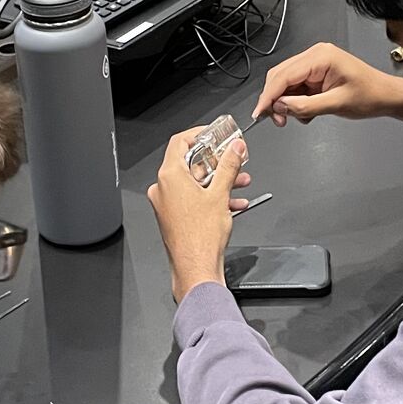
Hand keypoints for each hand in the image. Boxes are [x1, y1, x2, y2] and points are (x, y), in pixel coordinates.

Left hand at [149, 130, 250, 300]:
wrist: (196, 269)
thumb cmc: (200, 238)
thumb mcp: (221, 194)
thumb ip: (229, 165)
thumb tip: (235, 148)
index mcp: (169, 177)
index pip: (180, 142)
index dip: (200, 134)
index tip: (215, 134)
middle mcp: (163, 188)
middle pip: (189, 162)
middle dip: (216, 161)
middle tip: (233, 158)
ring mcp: (166, 203)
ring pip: (193, 182)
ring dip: (218, 180)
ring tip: (239, 181)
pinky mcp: (172, 216)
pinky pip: (192, 198)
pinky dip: (211, 196)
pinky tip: (234, 201)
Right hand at [253, 42, 402, 131]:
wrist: (386, 96)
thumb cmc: (370, 96)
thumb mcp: (336, 104)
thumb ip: (305, 106)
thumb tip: (279, 107)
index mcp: (321, 57)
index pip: (284, 75)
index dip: (269, 95)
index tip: (259, 113)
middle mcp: (315, 55)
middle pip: (281, 76)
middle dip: (276, 100)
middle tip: (279, 121)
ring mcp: (315, 63)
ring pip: (287, 83)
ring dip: (287, 103)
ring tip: (299, 118)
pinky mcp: (317, 72)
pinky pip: (297, 87)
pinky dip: (296, 101)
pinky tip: (307, 113)